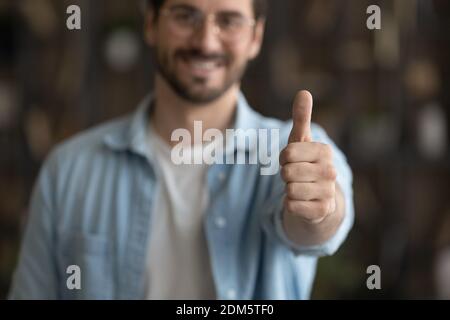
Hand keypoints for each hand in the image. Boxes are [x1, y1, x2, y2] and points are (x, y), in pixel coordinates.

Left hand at [280, 90, 336, 223]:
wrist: (320, 202)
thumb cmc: (306, 167)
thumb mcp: (301, 143)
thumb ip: (302, 119)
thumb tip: (304, 92)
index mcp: (324, 151)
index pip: (287, 153)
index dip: (283, 159)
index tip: (292, 162)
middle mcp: (330, 171)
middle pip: (287, 172)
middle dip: (285, 176)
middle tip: (296, 178)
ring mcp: (328, 192)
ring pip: (289, 189)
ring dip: (288, 191)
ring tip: (300, 190)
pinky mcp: (322, 211)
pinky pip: (291, 205)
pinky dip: (291, 205)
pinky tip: (302, 203)